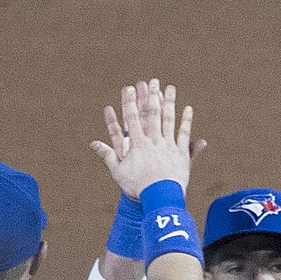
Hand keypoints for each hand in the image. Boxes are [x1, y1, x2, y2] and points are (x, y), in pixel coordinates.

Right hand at [89, 79, 201, 203]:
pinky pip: (184, 134)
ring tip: (170, 88)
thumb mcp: (119, 172)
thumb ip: (107, 155)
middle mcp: (154, 141)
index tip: (129, 87)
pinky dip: (186, 121)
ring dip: (169, 102)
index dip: (130, 102)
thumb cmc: (138, 188)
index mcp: (138, 144)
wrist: (160, 199)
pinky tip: (188, 108)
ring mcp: (168, 146)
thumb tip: (93, 143)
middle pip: (152, 114)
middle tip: (152, 80)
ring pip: (169, 120)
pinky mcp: (181, 154)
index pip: (132, 118)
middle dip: (151, 96)